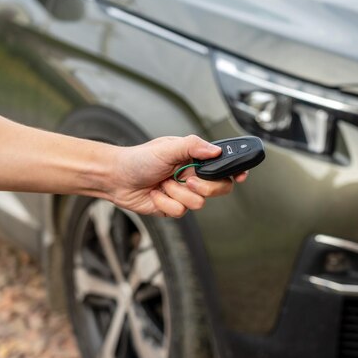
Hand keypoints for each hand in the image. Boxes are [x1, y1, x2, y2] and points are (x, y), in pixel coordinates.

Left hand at [109, 135, 247, 216]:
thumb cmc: (139, 159)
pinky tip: (155, 194)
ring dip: (177, 193)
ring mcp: (184, 193)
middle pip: (219, 188)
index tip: (241, 175)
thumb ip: (194, 146)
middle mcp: (193, 176)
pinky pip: (180, 212)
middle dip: (202, 185)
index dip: (235, 171)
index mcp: (195, 158)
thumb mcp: (168, 147)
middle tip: (185, 178)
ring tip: (163, 184)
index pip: (223, 165)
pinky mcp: (173, 208)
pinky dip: (165, 203)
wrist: (117, 178)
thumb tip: (216, 150)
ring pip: (198, 202)